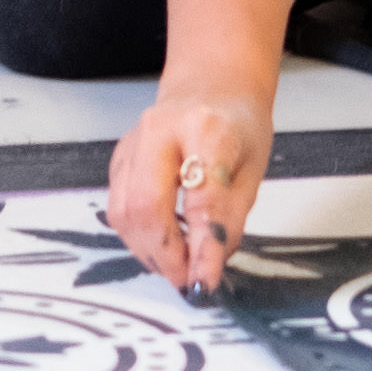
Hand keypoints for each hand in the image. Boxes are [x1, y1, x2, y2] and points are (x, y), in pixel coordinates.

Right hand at [107, 86, 272, 298]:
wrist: (210, 86)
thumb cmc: (237, 127)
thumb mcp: (253, 172)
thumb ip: (230, 221)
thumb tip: (209, 269)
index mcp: (206, 129)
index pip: (201, 197)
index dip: (201, 246)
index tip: (206, 283)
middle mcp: (159, 131)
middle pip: (145, 206)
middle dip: (165, 255)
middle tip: (189, 280)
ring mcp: (132, 143)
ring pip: (124, 212)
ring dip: (148, 251)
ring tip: (178, 264)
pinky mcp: (118, 158)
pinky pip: (118, 208)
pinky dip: (139, 236)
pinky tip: (163, 242)